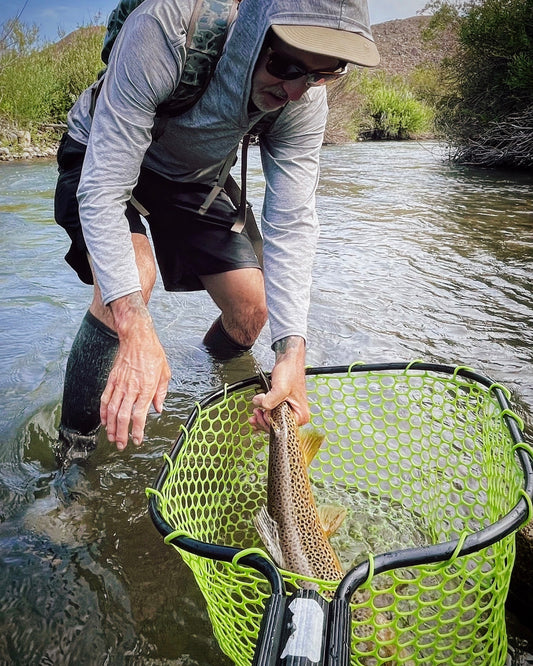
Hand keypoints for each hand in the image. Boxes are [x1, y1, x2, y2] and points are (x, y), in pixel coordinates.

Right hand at [100, 293, 170, 449]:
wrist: (137, 338)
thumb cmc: (153, 355)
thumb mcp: (165, 373)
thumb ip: (161, 393)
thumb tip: (158, 409)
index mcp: (147, 388)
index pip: (139, 415)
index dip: (137, 431)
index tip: (136, 441)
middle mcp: (132, 388)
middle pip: (123, 416)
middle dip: (121, 434)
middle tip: (121, 445)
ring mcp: (120, 384)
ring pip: (113, 410)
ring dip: (111, 427)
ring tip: (112, 438)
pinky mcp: (112, 380)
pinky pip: (106, 399)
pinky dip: (104, 412)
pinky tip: (104, 421)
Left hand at [250, 336, 308, 431]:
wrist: (289, 361)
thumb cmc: (291, 372)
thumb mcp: (280, 388)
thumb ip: (270, 400)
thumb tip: (260, 406)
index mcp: (300, 415)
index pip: (283, 428)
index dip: (269, 423)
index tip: (262, 415)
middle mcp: (296, 415)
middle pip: (277, 426)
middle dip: (263, 421)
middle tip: (256, 413)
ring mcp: (289, 410)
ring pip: (272, 421)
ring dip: (261, 418)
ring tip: (255, 411)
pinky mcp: (283, 405)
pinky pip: (272, 414)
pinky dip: (263, 414)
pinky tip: (257, 412)